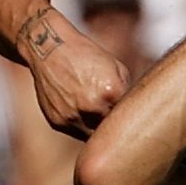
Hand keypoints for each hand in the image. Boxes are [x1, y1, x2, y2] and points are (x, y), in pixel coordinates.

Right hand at [18, 4, 130, 139]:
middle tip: (115, 118)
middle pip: (112, 130)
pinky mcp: (57, 122)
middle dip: (114, 125)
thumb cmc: (87, 55)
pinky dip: (80, 125)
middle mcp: (92, 107)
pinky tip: (79, 109)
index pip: (129, 117)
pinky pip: (74, 131)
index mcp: (111, 92)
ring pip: (92, 136)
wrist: (49, 48)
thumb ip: (126, 92)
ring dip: (96, 128)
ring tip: (96, 113)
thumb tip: (135, 111)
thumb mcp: (117, 68)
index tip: (132, 115)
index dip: (130, 117)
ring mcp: (73, 116)